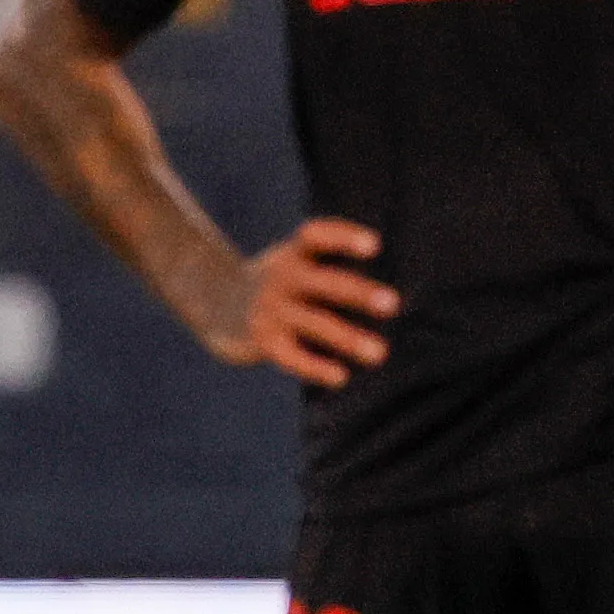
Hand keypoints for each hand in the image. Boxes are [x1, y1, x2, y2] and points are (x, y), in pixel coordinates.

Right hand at [208, 216, 395, 384]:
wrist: (221, 306)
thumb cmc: (284, 285)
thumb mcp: (297, 262)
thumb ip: (332, 268)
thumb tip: (389, 296)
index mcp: (295, 253)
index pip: (315, 236)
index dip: (342, 238)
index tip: (374, 246)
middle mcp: (283, 278)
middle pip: (324, 283)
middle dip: (358, 293)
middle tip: (393, 304)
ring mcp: (272, 310)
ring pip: (314, 323)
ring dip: (348, 338)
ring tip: (379, 354)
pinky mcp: (264, 341)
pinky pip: (291, 356)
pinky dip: (315, 367)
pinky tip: (341, 378)